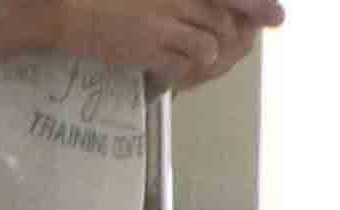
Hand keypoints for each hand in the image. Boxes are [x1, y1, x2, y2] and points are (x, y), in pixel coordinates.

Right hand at [55, 0, 273, 87]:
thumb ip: (178, 1)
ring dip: (208, 56)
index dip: (254, 6)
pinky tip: (173, 72)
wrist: (68, 9)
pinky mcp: (151, 47)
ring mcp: (166, 22)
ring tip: (194, 60)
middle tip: (233, 50)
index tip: (272, 16)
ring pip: (211, 44)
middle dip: (235, 38)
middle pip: (225, 20)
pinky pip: (185, 65)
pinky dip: (185, 72)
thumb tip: (197, 10)